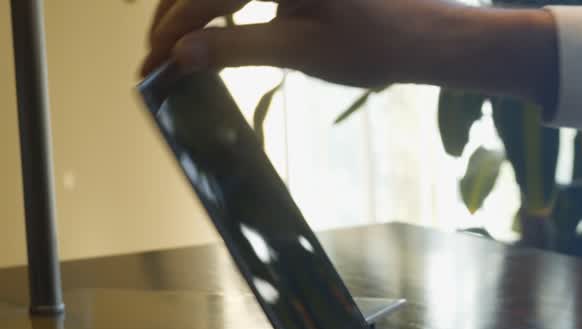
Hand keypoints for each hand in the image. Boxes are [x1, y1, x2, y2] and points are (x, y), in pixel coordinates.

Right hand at [139, 0, 556, 103]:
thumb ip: (236, 48)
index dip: (171, 32)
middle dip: (174, 15)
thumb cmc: (375, 44)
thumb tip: (180, 55)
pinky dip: (223, 6)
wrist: (427, 37)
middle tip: (155, 58)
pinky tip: (210, 29)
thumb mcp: (300, 50)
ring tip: (176, 47)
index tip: (150, 66)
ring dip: (194, 9)